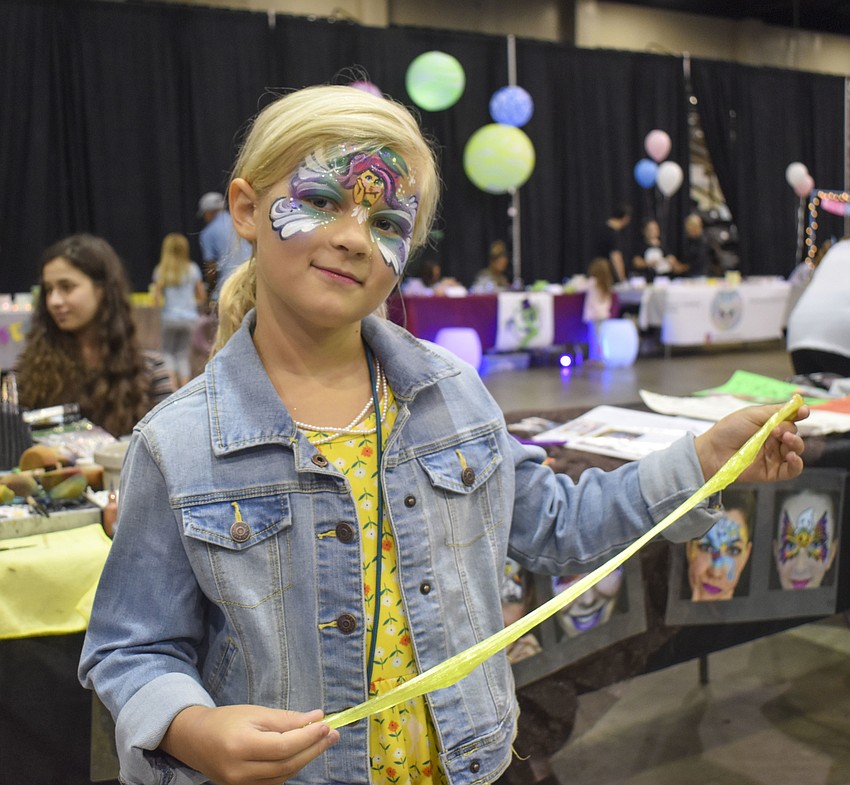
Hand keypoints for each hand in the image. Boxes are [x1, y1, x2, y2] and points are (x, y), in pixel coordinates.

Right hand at [161, 704, 339, 784]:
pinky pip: (274, 782)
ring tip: (322, 741)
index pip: (284, 747)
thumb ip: (285, 719)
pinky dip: (291, 768)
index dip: (308, 737)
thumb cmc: (225, 720)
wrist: (194, 740)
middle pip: (286, 766)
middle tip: (333, 734)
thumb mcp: (254, 713)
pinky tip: (302, 753)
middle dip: (313, 749)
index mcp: (241, 747)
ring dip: (305, 759)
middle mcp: (240, 772)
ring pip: (283, 777)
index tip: (326, 724)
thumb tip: (315, 718)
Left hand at [693, 402, 808, 483]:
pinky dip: (797, 463)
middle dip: (790, 429)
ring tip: (785, 439)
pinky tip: (792, 457)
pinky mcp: (773, 472)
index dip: (799, 415)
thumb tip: (799, 406)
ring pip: (796, 450)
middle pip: (794, 434)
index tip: (804, 411)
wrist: (712, 452)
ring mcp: (774, 456)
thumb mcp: (752, 415)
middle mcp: (773, 440)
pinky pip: (792, 470)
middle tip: (776, 430)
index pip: (790, 419)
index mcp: (769, 425)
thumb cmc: (728, 431)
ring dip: (796, 443)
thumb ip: (776, 411)